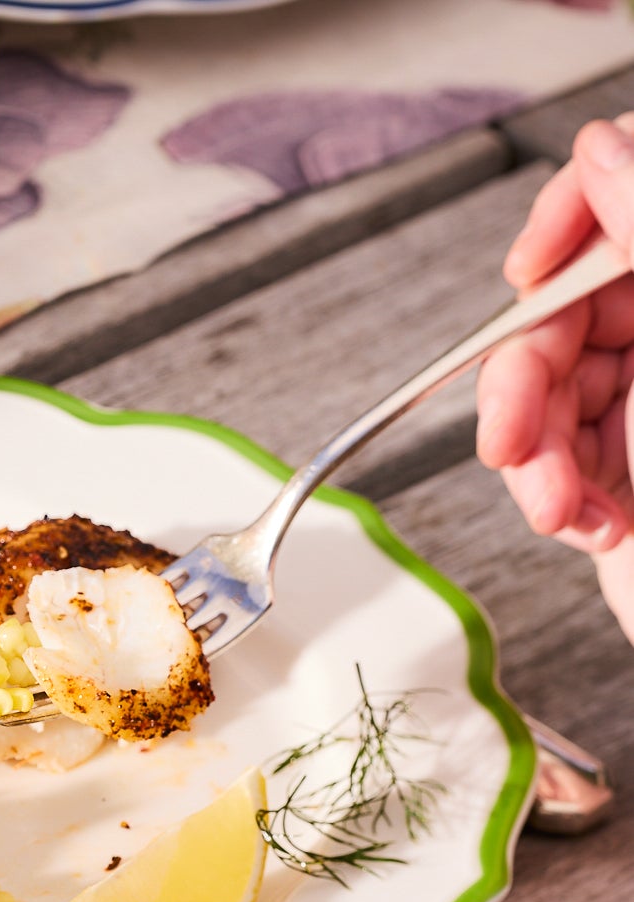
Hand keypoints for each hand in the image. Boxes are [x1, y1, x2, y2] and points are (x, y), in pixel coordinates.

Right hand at [477, 114, 633, 640]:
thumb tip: (606, 147)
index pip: (622, 210)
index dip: (567, 226)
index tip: (523, 271)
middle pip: (561, 320)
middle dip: (522, 392)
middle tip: (509, 443)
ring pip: (543, 399)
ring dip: (534, 466)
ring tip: (566, 514)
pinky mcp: (625, 466)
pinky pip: (552, 460)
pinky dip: (557, 498)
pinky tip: (595, 526)